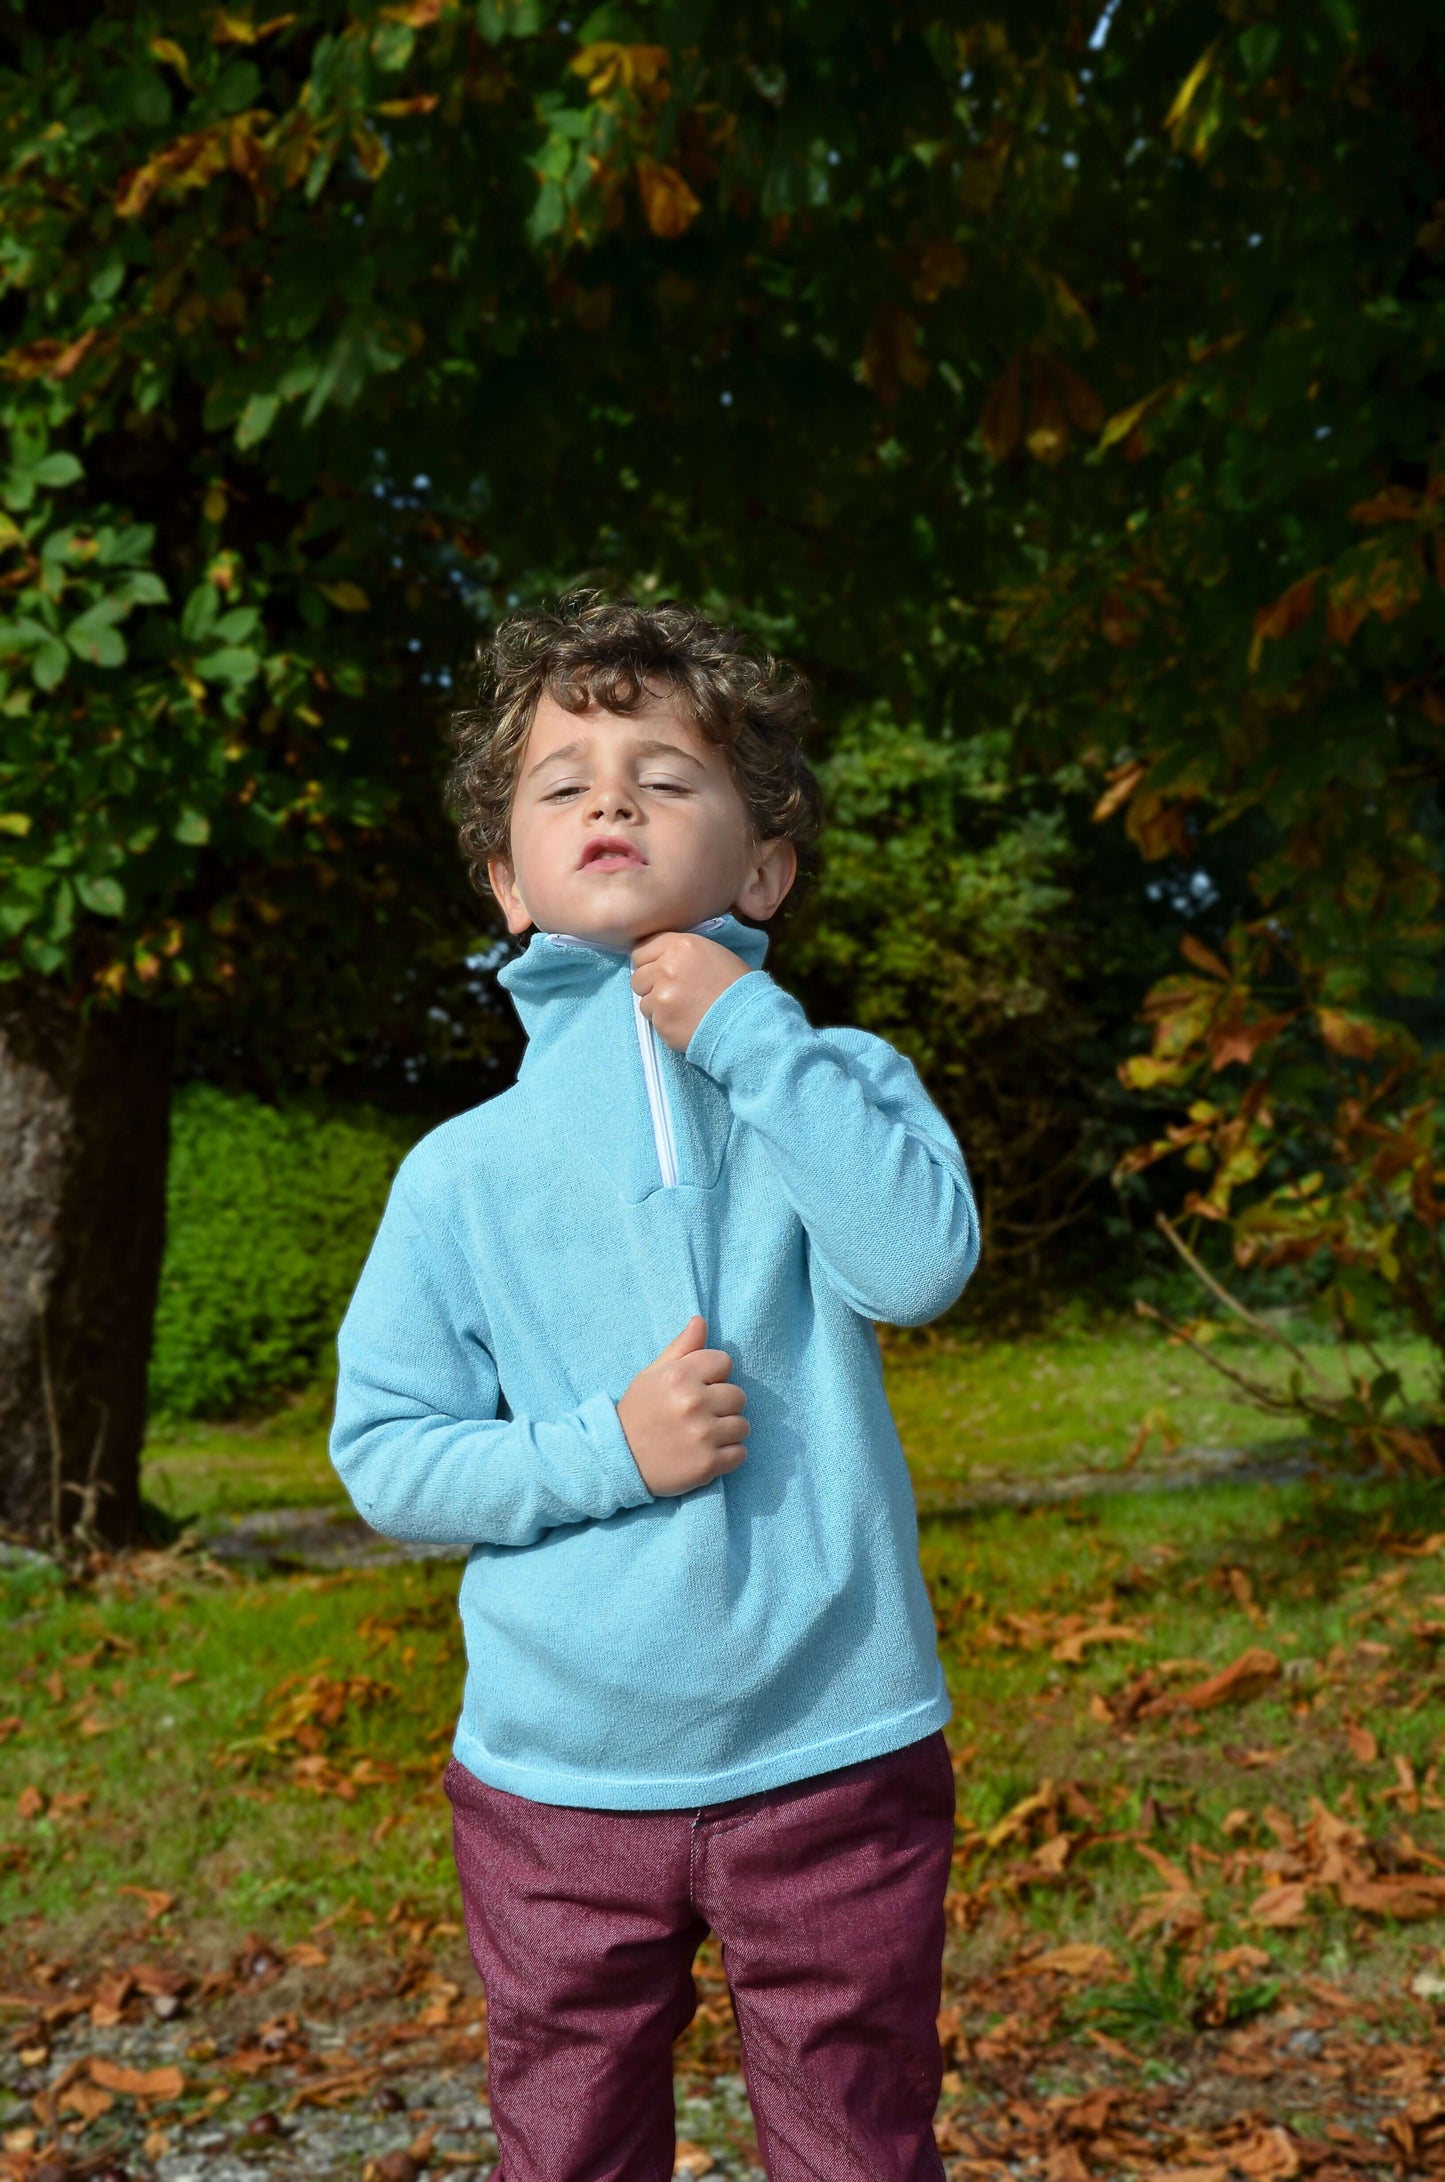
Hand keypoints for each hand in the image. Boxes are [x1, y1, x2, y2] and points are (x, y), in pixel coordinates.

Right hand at [616, 1315, 748, 1495]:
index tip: (697, 1388)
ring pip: (742, 1425)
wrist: (617, 1460)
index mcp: (679, 1376)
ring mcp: (703, 1435)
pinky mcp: (708, 1464)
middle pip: (738, 1395)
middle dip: (722, 1404)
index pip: (724, 1362)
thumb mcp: (651, 1375)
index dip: (713, 1375)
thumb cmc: (638, 1413)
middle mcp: (693, 1403)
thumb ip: (681, 1348)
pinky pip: (740, 1453)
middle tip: (699, 1414)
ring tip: (703, 1434)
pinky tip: (706, 1452)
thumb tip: (700, 1321)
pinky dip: (728, 1455)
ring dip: (727, 1431)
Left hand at [630, 931, 750, 1051]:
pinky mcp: (662, 1022)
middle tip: (674, 993)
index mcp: (680, 945)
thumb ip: (681, 952)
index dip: (650, 962)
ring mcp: (661, 997)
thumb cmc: (736, 986)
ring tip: (685, 1009)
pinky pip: (654, 1022)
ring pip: (644, 1002)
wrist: (749, 1021)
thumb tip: (658, 958)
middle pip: (637, 977)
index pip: (641, 950)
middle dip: (651, 986)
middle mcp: (666, 968)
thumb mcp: (712, 953)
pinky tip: (687, 1022)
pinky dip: (667, 1024)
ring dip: (658, 1007)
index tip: (660, 971)